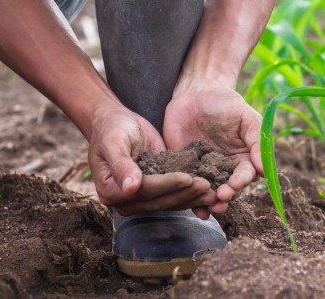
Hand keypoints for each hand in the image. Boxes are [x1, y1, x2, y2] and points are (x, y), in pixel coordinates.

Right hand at [87, 102, 215, 214]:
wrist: (115, 122)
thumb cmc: (111, 128)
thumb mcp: (113, 141)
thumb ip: (121, 164)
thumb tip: (130, 188)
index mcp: (111, 191)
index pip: (145, 191)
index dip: (167, 185)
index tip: (187, 178)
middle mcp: (127, 200)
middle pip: (160, 200)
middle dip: (185, 193)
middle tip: (207, 186)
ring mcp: (142, 198)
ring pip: (171, 201)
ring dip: (192, 197)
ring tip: (213, 191)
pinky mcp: (156, 190)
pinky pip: (175, 195)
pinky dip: (192, 193)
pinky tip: (210, 189)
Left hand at [164, 73, 263, 214]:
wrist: (194, 92)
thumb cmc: (224, 102)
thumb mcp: (245, 116)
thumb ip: (257, 140)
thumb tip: (263, 169)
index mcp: (243, 157)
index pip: (246, 175)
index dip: (241, 182)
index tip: (235, 185)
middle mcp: (225, 168)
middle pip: (229, 189)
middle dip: (226, 196)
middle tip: (220, 198)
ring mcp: (204, 170)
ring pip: (209, 193)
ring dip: (210, 203)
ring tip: (208, 208)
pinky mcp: (185, 169)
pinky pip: (188, 187)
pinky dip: (190, 199)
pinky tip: (193, 209)